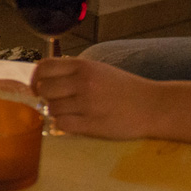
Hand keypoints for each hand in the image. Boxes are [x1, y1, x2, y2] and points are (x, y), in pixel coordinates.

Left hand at [30, 58, 168, 140]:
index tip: (39, 86)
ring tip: (71, 112)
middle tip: (57, 101)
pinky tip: (74, 123)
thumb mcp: (99, 70)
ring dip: (56, 112)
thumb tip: (45, 79)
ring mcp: (87, 104)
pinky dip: (64, 125)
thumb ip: (74, 72)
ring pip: (51, 108)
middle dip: (45, 97)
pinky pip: (62, 125)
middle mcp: (83, 82)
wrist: (153, 106)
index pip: (44, 67)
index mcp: (84, 66)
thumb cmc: (125, 88)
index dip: (37, 78)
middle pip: (44, 89)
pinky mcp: (91, 124)